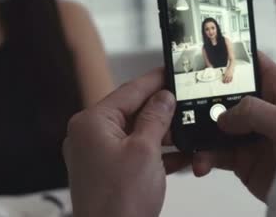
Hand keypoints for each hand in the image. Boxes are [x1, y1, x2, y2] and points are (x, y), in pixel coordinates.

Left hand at [63, 69, 175, 216]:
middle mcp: (89, 135)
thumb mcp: (145, 151)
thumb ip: (156, 118)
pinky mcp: (106, 173)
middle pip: (131, 112)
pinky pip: (133, 153)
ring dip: (162, 134)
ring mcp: (96, 155)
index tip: (169, 71)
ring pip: (134, 134)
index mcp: (91, 123)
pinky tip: (180, 155)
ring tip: (187, 130)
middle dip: (161, 112)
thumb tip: (163, 98)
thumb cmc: (118, 203)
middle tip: (185, 102)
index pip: (127, 91)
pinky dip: (155, 154)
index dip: (153, 81)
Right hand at [192, 52, 275, 200]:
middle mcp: (265, 111)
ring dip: (200, 131)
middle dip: (205, 99)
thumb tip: (225, 115)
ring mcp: (251, 136)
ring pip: (216, 126)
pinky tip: (201, 161)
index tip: (207, 55)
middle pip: (227, 96)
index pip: (254, 66)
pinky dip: (204, 156)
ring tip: (188, 138)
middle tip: (184, 102)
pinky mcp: (243, 160)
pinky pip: (216, 153)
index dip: (233, 59)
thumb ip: (255, 111)